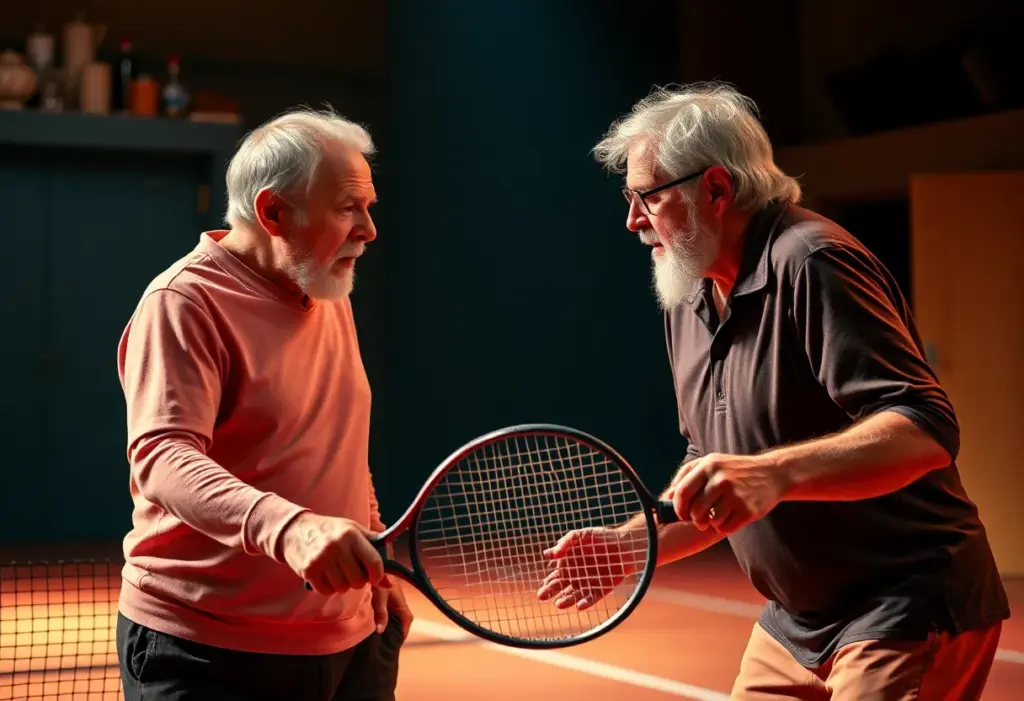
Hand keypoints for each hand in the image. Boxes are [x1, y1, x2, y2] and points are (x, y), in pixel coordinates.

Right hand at [280, 513, 389, 594]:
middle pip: (358, 580)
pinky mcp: (308, 571)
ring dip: (343, 584)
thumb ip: (373, 550)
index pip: (374, 562)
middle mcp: (336, 546)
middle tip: (351, 571)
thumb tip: (389, 582)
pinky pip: (327, 591)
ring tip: (337, 571)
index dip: (378, 575)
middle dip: (358, 580)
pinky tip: (325, 576)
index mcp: (351, 534)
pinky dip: (328, 588)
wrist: (294, 529)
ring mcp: (321, 559)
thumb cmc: (329, 530)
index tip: (375, 578)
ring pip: (343, 588)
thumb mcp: (353, 530)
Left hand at [371, 580, 413, 638]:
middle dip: (397, 629)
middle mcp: (398, 600)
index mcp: (401, 602)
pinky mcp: (385, 594)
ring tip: (382, 634)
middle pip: (401, 618)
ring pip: (394, 613)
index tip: (398, 643)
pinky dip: (384, 616)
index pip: (407, 619)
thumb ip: (381, 613)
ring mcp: (392, 597)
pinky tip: (376, 621)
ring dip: (390, 623)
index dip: (404, 631)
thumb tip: (380, 631)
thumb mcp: (380, 596)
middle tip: (388, 641)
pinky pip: (387, 609)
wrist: (374, 563)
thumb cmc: (379, 579)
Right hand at [537, 526, 641, 610]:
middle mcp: (577, 576)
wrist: (625, 544)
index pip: (555, 575)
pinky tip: (579, 605)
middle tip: (542, 596)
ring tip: (559, 604)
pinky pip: (592, 597)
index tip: (543, 585)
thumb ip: (565, 542)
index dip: (548, 581)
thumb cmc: (602, 537)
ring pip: (574, 594)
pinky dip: (585, 602)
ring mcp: (589, 583)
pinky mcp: (602, 589)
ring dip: (567, 600)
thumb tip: (548, 554)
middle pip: (561, 587)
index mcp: (569, 563)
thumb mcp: (581, 535)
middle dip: (551, 592)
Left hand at [669, 453, 785, 534]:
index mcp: (709, 466)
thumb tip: (667, 498)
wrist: (771, 473)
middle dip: (693, 519)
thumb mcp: (710, 463)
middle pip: (695, 510)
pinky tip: (729, 518)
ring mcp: (736, 495)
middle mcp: (721, 479)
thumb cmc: (734, 470)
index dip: (677, 507)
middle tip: (698, 519)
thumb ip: (686, 476)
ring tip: (715, 516)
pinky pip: (725, 528)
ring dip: (710, 524)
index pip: (682, 492)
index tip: (680, 514)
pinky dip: (724, 527)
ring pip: (710, 521)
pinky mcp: (748, 510)